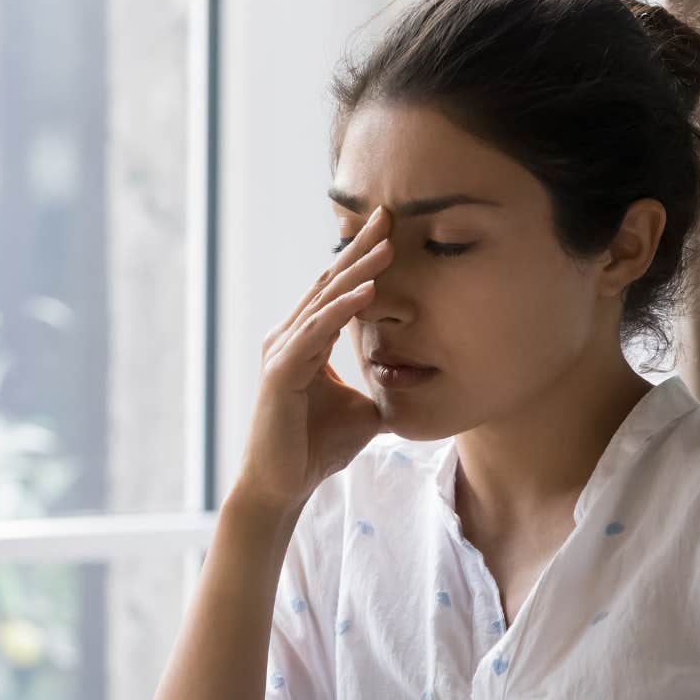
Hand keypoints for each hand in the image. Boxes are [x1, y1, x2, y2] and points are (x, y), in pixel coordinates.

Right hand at [232, 204, 394, 512]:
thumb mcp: (364, 411)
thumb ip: (382, 390)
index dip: (362, 259)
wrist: (284, 485)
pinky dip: (342, 310)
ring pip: (324, 301)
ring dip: (358, 272)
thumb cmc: (317, 448)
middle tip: (387, 213)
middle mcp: (290, 338)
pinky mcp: (281, 373)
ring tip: (388, 245)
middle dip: (360, 249)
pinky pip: (317, 333)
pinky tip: (368, 291)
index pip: (337, 290)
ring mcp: (283, 352)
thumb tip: (418, 388)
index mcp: (306, 341)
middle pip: (329, 283)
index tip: (391, 230)